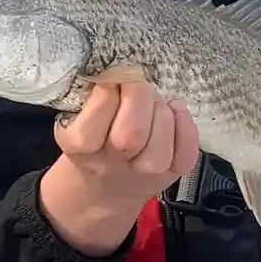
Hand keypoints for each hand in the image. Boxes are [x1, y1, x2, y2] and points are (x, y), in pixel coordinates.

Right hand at [38, 81, 200, 256]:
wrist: (103, 189)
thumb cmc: (88, 144)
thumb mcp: (74, 122)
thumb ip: (89, 100)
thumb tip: (119, 72)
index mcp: (81, 150)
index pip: (96, 120)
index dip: (108, 90)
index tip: (110, 81)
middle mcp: (111, 166)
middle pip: (131, 134)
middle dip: (138, 95)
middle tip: (135, 84)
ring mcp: (144, 175)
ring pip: (160, 143)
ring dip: (160, 111)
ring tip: (153, 102)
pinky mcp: (171, 175)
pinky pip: (186, 152)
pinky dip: (185, 126)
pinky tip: (174, 111)